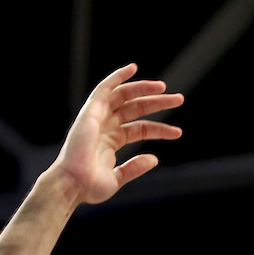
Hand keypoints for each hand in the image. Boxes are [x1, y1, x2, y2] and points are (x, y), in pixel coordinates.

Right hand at [51, 64, 183, 204]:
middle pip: (135, 108)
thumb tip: (154, 159)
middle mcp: (105, 126)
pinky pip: (105, 88)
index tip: (178, 133)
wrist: (73, 184)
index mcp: (110, 142)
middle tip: (180, 99)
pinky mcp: (91, 111)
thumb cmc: (90, 186)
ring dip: (144, 88)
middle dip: (157, 103)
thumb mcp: (117, 178)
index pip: (140, 129)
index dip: (160, 129)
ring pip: (124, 96)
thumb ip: (134, 167)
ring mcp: (98, 118)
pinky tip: (133, 68)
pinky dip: (117, 77)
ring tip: (165, 88)